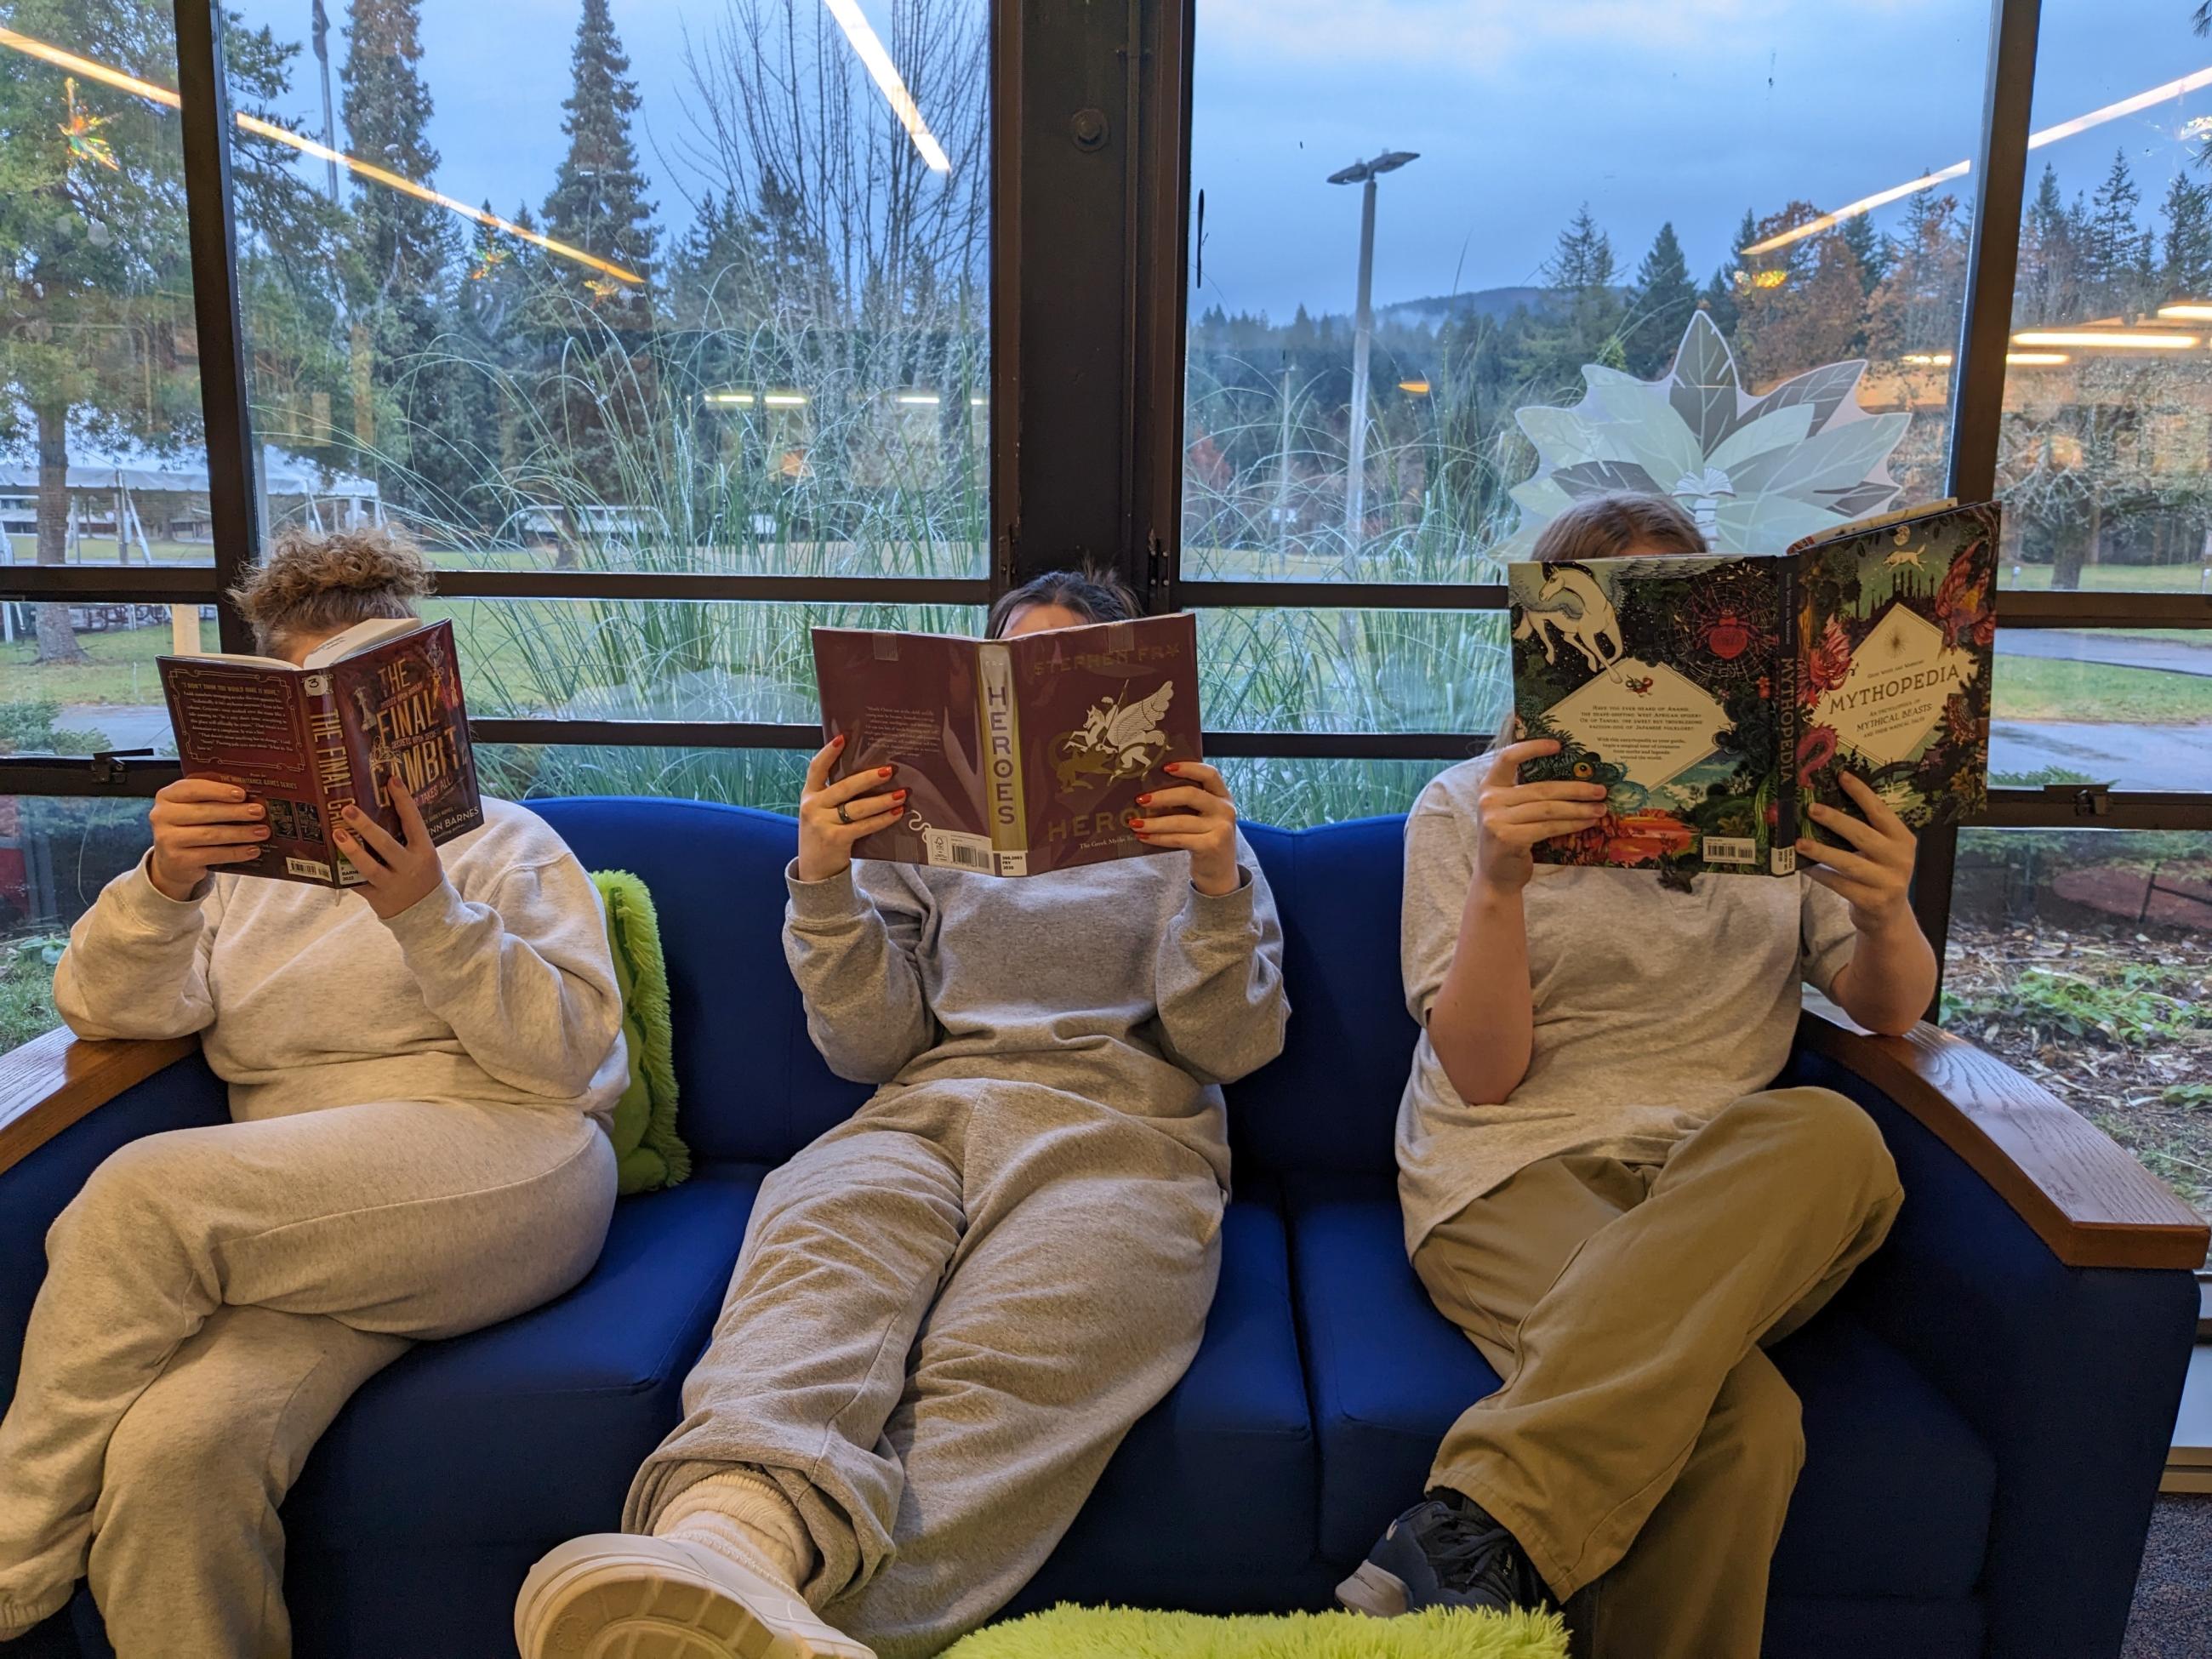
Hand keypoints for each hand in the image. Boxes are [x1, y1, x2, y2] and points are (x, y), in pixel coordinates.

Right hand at [146, 778, 268, 899]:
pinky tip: (252, 850)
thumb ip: (212, 799)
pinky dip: (236, 852)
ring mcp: (167, 839)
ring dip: (240, 833)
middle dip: (236, 812)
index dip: (218, 790)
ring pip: (211, 834)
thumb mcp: (193, 809)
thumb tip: (250, 796)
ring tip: (262, 832)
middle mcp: (161, 816)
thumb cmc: (190, 828)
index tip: (242, 794)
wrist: (173, 862)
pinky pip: (212, 854)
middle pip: (204, 812)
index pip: (192, 788)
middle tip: (259, 812)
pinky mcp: (177, 860)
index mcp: (167, 796)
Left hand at [332, 782, 447, 919]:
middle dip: (365, 826)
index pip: (414, 822)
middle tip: (348, 809)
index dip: (403, 801)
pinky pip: (358, 884)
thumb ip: (408, 836)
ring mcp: (393, 884)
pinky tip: (330, 860)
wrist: (429, 914)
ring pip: (369, 867)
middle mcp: (409, 867)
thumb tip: (384, 805)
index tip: (391, 781)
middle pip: (385, 844)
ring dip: (352, 850)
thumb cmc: (422, 874)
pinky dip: (344, 873)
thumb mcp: (424, 854)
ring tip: (337, 833)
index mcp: (424, 852)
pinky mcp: (378, 898)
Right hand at [798, 735, 905, 883]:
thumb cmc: (823, 834)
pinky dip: (883, 819)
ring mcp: (822, 823)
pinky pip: (864, 826)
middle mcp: (812, 806)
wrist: (814, 871)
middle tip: (890, 770)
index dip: (829, 752)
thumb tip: (870, 776)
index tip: (844, 737)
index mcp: (809, 794)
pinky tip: (897, 813)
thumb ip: (835, 796)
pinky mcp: (835, 839)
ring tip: (902, 793)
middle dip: (869, 777)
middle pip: (844, 787)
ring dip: (883, 800)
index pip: (816, 768)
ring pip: (858, 807)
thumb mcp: (820, 812)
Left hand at [1129, 761, 1241, 896]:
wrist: (1219, 872)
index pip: (1209, 774)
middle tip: (1140, 799)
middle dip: (1163, 796)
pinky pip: (1179, 838)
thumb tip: (1148, 791)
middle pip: (1191, 795)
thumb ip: (1188, 803)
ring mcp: (1221, 828)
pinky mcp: (1212, 846)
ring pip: (1181, 821)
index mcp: (1222, 796)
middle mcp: (1225, 809)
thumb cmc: (1204, 838)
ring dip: (1154, 822)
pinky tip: (1144, 837)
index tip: (1165, 767)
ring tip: (1135, 823)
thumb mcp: (1203, 816)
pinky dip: (1158, 838)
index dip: (1188, 767)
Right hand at [1475, 738, 1609, 894]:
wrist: (1496, 876)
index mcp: (1489, 786)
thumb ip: (1527, 794)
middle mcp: (1489, 800)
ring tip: (1600, 808)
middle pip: (1541, 788)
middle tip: (1600, 790)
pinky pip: (1548, 827)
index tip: (1558, 746)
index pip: (1507, 757)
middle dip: (1575, 789)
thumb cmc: (1510, 839)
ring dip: (1579, 809)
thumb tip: (1573, 778)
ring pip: (1548, 809)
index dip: (1532, 748)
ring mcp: (1496, 820)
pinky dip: (1571, 825)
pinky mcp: (1508, 838)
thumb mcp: (1510, 811)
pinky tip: (1587, 823)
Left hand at [1796, 773, 1917, 929]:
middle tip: (1811, 809)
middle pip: (1863, 835)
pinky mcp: (1873, 902)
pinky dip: (1821, 875)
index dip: (1862, 793)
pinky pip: (1840, 885)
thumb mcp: (1883, 852)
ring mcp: (1888, 882)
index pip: (1881, 812)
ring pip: (1849, 863)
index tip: (1842, 776)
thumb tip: (1826, 805)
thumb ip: (1866, 832)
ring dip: (1822, 851)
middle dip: (1835, 821)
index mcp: (1903, 840)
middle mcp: (1899, 859)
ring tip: (1800, 842)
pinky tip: (1804, 867)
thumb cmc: (1879, 875)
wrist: (1890, 917)